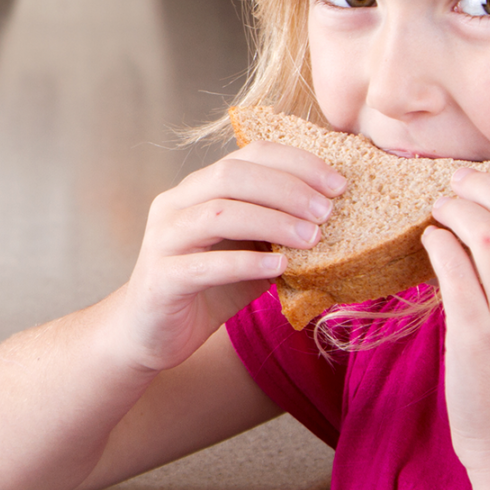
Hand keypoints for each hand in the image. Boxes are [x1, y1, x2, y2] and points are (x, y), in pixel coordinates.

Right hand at [116, 141, 346, 373]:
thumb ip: (278, 232)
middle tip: (328, 211)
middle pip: (231, 175)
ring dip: (272, 222)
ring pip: (218, 213)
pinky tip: (280, 269)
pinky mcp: (161, 277)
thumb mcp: (249, 252)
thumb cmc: (208, 289)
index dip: (297, 162)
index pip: (249, 155)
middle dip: (287, 189)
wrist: (151, 334)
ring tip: (312, 239)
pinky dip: (246, 263)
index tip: (338, 183)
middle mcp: (175, 204)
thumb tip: (335, 219)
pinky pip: (205, 265)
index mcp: (198, 188)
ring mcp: (163, 238)